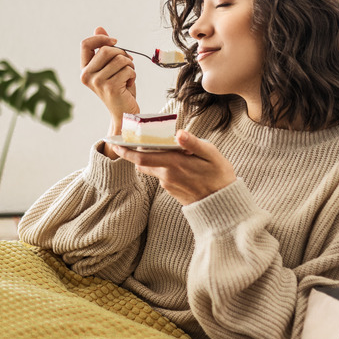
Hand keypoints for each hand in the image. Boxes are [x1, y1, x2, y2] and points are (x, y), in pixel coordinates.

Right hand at [80, 27, 139, 132]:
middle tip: (128, 65)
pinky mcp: (111, 87)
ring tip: (127, 77)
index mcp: (84, 70)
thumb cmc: (119, 88)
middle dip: (122, 54)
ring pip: (120, 59)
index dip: (101, 38)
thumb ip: (103, 49)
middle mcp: (87, 76)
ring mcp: (98, 82)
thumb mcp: (110, 67)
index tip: (115, 41)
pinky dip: (133, 75)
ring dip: (130, 66)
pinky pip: (128, 70)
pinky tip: (128, 85)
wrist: (124, 112)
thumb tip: (99, 28)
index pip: (85, 44)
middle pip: (107, 50)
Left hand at [112, 130, 236, 204]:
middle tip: (123, 142)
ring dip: (149, 159)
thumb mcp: (212, 155)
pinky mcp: (172, 191)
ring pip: (152, 169)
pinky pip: (161, 176)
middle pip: (141, 163)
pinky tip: (172, 161)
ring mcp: (168, 185)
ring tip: (152, 148)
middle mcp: (167, 175)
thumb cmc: (220, 176)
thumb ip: (193, 143)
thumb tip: (179, 133)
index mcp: (174, 164)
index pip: (142, 157)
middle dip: (131, 153)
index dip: (126, 151)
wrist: (223, 205)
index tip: (115, 143)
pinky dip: (161, 166)